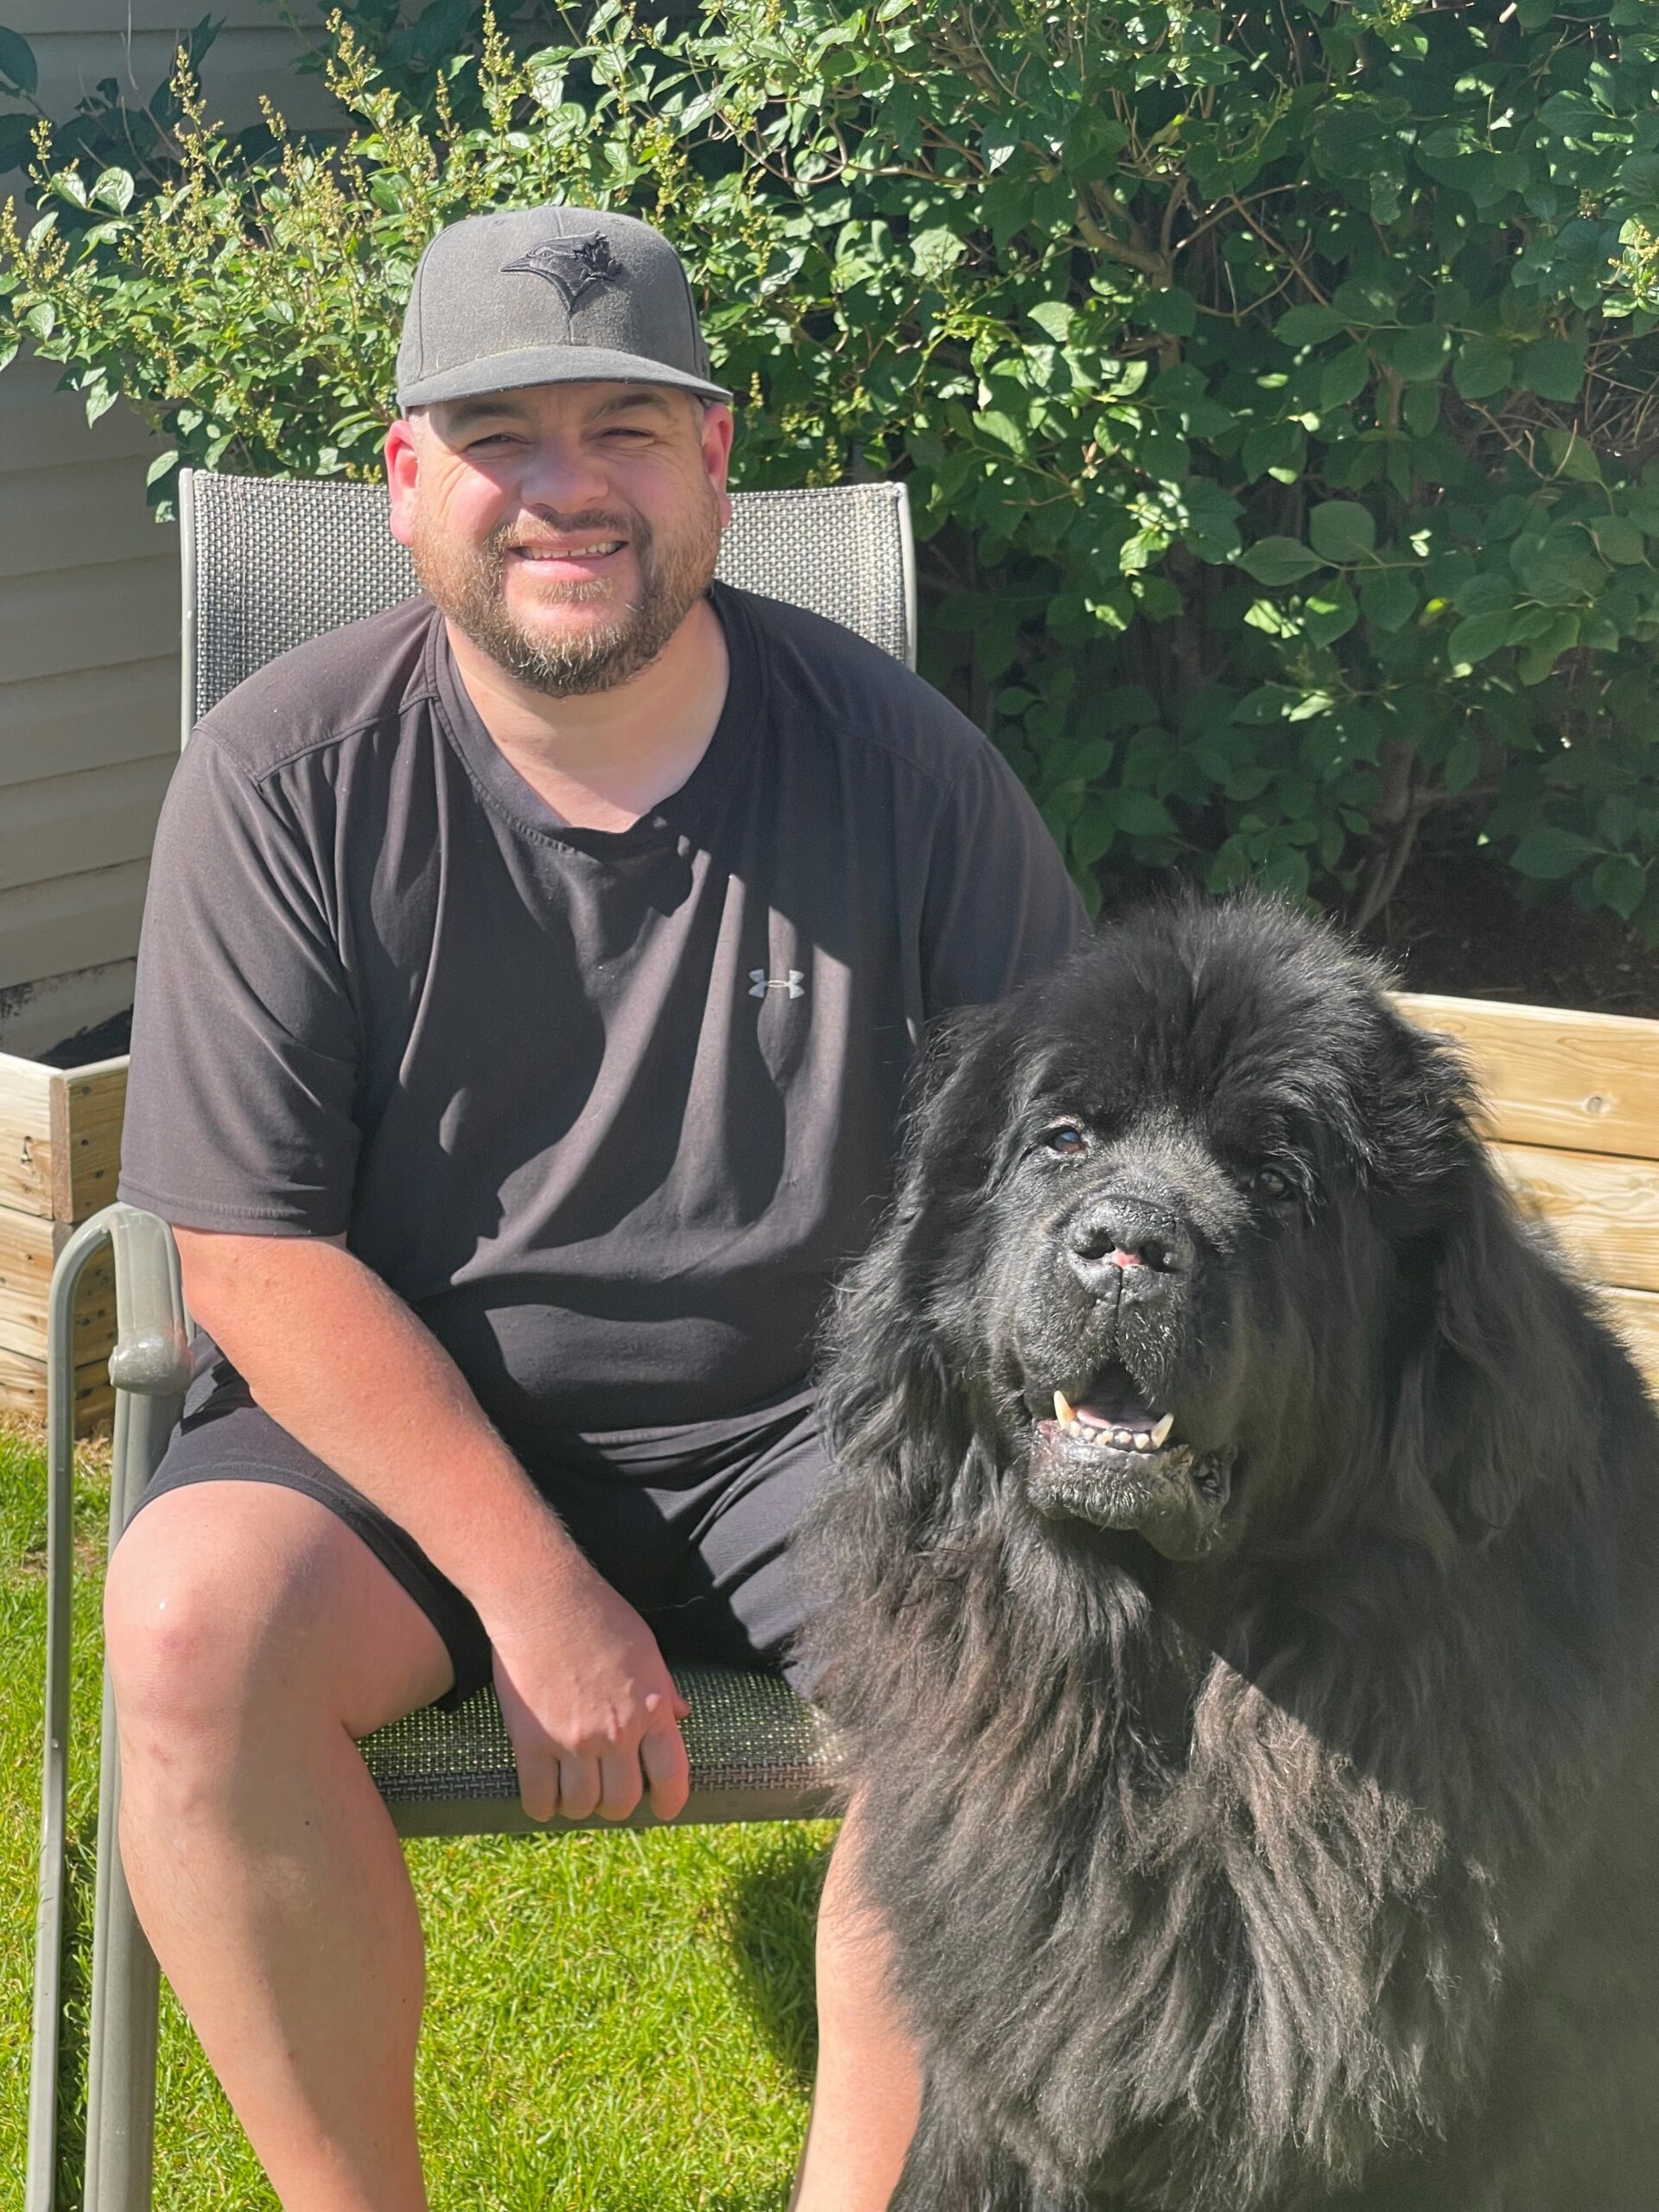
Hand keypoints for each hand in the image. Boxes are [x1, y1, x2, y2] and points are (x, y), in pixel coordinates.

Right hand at [486, 1550, 691, 1825]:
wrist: (541, 1597)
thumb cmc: (597, 1614)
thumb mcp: (646, 1648)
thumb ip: (664, 1688)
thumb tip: (682, 1715)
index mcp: (651, 1708)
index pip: (672, 1775)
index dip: (669, 1801)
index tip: (662, 1809)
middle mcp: (616, 1731)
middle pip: (621, 1801)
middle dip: (615, 1804)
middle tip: (605, 1791)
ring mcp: (572, 1740)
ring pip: (580, 1805)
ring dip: (577, 1805)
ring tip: (571, 1790)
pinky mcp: (531, 1741)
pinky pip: (538, 1797)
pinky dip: (541, 1806)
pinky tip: (542, 1797)